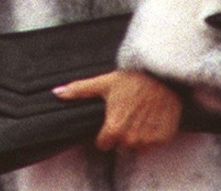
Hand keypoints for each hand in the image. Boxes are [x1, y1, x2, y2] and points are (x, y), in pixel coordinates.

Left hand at [53, 69, 182, 151]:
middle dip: (122, 131)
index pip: (104, 144)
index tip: (111, 119)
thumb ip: (79, 91)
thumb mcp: (103, 83)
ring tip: (139, 112)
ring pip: (137, 145)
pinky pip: (153, 142)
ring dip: (137, 133)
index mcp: (114, 129)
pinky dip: (152, 132)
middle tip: (127, 111)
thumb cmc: (131, 78)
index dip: (104, 132)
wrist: (161, 75)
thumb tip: (56, 93)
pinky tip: (151, 115)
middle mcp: (131, 139)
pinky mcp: (163, 138)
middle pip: (121, 144)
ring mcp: (149, 141)